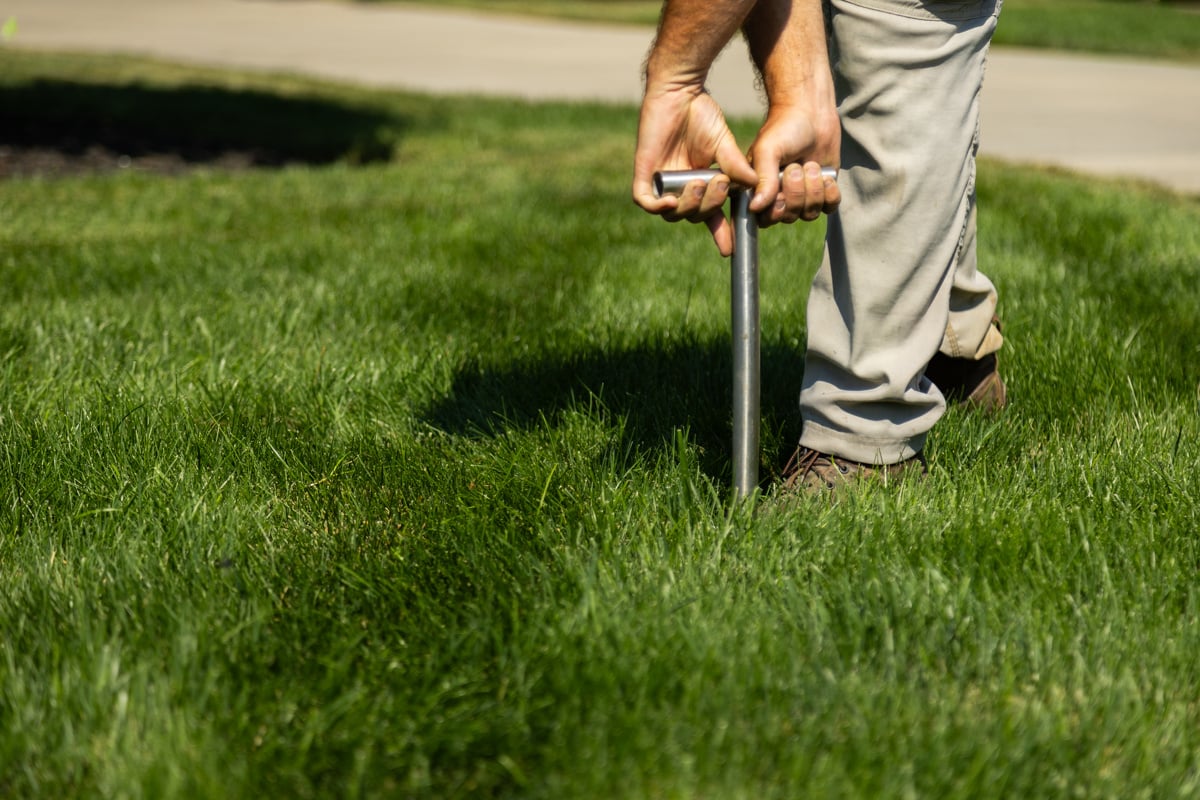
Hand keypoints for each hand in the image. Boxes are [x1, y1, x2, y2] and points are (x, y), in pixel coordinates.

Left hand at [632, 83, 757, 256]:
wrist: (679, 90)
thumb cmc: (701, 114)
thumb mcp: (724, 145)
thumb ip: (737, 168)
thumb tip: (756, 187)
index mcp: (701, 185)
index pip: (711, 217)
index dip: (720, 234)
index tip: (730, 249)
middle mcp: (681, 188)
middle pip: (693, 216)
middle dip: (710, 206)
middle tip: (720, 183)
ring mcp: (662, 182)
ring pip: (673, 214)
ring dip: (689, 205)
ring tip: (700, 181)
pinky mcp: (644, 172)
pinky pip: (646, 202)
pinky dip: (658, 206)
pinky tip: (670, 201)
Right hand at [745, 102, 841, 225]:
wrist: (811, 113)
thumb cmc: (784, 129)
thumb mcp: (767, 151)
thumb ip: (763, 179)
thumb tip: (755, 208)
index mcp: (758, 191)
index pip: (764, 219)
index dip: (774, 210)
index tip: (780, 190)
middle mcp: (778, 198)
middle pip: (789, 217)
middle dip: (796, 192)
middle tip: (795, 167)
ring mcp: (802, 197)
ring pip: (809, 213)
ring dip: (813, 188)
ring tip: (811, 164)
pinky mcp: (823, 193)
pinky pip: (829, 208)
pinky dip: (830, 193)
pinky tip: (826, 176)